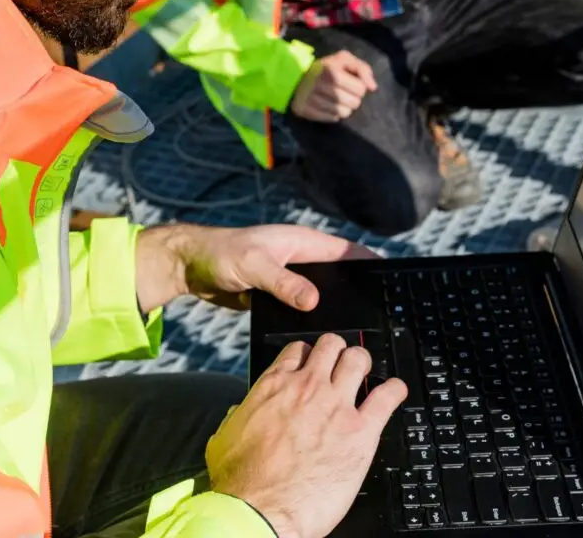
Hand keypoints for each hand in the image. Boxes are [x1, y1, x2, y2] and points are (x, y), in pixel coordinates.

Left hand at [134, 223, 375, 314]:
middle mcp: (301, 259)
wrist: (191, 267)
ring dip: (334, 308)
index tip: (391, 279)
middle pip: (339, 276)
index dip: (370, 263)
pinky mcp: (279, 297)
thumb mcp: (254, 266)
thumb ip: (283, 282)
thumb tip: (314, 300)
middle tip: (378, 315)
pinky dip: (312, 319)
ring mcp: (291, 279)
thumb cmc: (221, 254)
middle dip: (357, 291)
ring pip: (322, 295)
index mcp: (302, 243)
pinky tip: (322, 338)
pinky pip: (303, 308)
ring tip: (354, 332)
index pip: (346, 252)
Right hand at [208, 336, 406, 537]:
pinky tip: (396, 391)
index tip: (312, 363)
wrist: (259, 512)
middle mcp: (307, 388)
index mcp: (275, 386)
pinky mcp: (359, 433)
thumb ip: (237, 416)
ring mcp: (336, 406)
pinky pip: (386, 398)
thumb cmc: (241, 483)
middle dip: (338, 351)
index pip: (299, 350)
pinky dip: (394, 390)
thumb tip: (238, 414)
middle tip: (341, 363)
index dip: (307, 355)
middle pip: (332, 346)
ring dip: (363, 364)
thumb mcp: (225, 438)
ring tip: (366, 372)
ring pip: (358, 360)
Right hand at [290, 50, 376, 122]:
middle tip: (344, 93)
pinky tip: (327, 106)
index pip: (361, 89)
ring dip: (344, 108)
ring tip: (336, 100)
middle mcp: (320, 84)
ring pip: (343, 113)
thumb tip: (373, 87)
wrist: (296, 76)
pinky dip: (332, 114)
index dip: (359, 87)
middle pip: (354, 103)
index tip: (351, 84)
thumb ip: (362, 69)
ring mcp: (311, 99)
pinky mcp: (305, 110)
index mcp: (331, 70)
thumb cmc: (326, 68)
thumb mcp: (344, 60)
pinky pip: (331, 119)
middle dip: (353, 99)